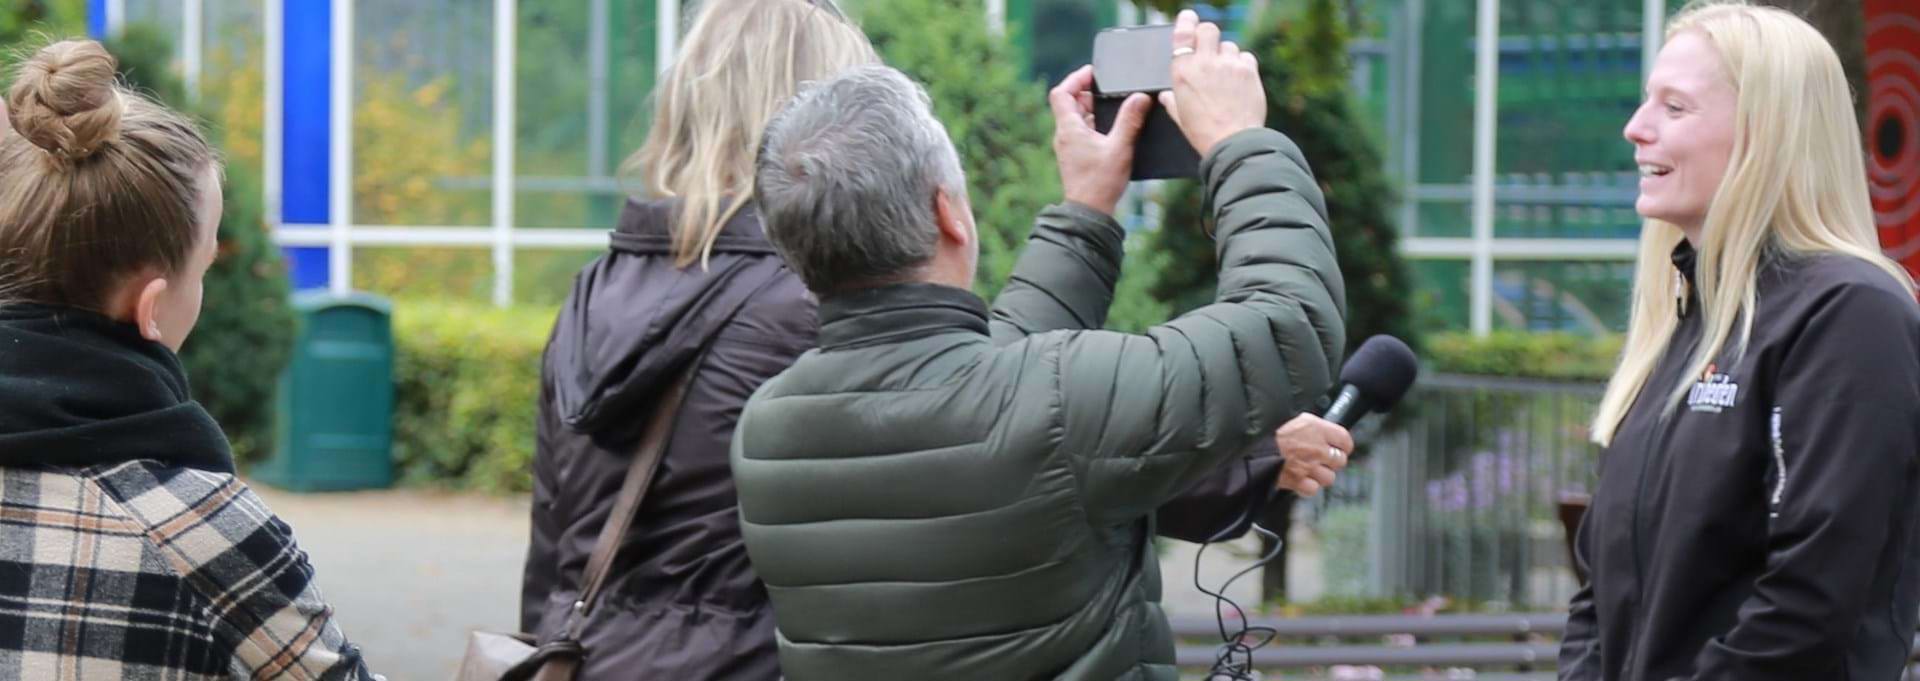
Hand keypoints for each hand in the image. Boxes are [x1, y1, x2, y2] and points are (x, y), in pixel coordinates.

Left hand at [1050, 65, 1151, 215]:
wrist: (1089, 212)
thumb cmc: (1100, 182)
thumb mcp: (1120, 147)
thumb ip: (1130, 120)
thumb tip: (1140, 97)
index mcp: (1069, 128)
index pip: (1061, 93)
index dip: (1075, 79)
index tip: (1093, 74)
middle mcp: (1065, 135)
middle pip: (1070, 103)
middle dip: (1088, 92)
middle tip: (1109, 88)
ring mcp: (1069, 146)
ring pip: (1077, 117)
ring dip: (1092, 108)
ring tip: (1114, 105)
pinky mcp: (1076, 155)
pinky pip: (1082, 131)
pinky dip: (1095, 123)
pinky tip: (1113, 128)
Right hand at [1159, 10, 1266, 156]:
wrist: (1233, 143)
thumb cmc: (1204, 133)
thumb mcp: (1180, 117)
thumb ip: (1172, 101)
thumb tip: (1166, 95)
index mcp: (1183, 72)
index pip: (1183, 34)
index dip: (1186, 21)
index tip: (1188, 17)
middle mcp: (1205, 63)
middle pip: (1209, 29)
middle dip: (1208, 36)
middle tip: (1210, 48)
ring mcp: (1229, 65)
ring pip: (1229, 45)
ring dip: (1227, 56)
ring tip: (1227, 76)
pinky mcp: (1249, 70)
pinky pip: (1246, 57)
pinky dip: (1243, 65)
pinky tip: (1240, 81)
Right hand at [1273, 413, 1353, 497]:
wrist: (1250, 446)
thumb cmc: (1269, 431)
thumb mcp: (1295, 419)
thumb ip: (1313, 427)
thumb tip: (1322, 431)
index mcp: (1317, 429)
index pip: (1345, 440)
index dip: (1343, 446)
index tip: (1340, 447)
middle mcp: (1317, 449)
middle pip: (1340, 461)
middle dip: (1332, 461)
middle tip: (1322, 459)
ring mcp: (1309, 467)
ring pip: (1329, 478)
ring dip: (1320, 476)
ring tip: (1309, 471)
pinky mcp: (1298, 482)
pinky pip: (1313, 489)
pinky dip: (1307, 487)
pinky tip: (1300, 480)